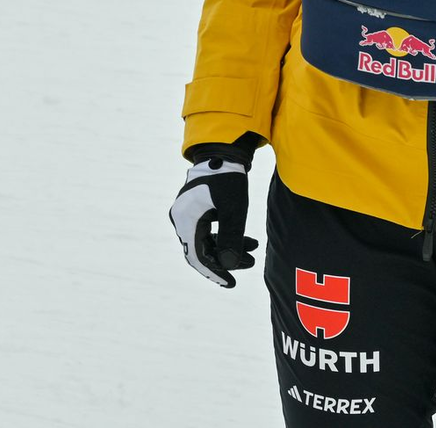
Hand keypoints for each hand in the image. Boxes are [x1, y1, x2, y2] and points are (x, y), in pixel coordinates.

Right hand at [169, 152, 258, 288]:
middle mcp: (182, 218)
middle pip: (201, 250)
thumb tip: (227, 266)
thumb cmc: (228, 178)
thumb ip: (230, 238)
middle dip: (227, 260)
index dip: (214, 272)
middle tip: (251, 263)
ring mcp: (188, 213)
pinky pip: (208, 232)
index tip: (231, 283)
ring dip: (229, 248)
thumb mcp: (234, 210)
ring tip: (254, 250)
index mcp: (186, 219)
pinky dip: (226, 237)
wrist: (223, 152)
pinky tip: (247, 239)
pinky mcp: (196, 209)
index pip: (197, 256)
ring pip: (206, 242)